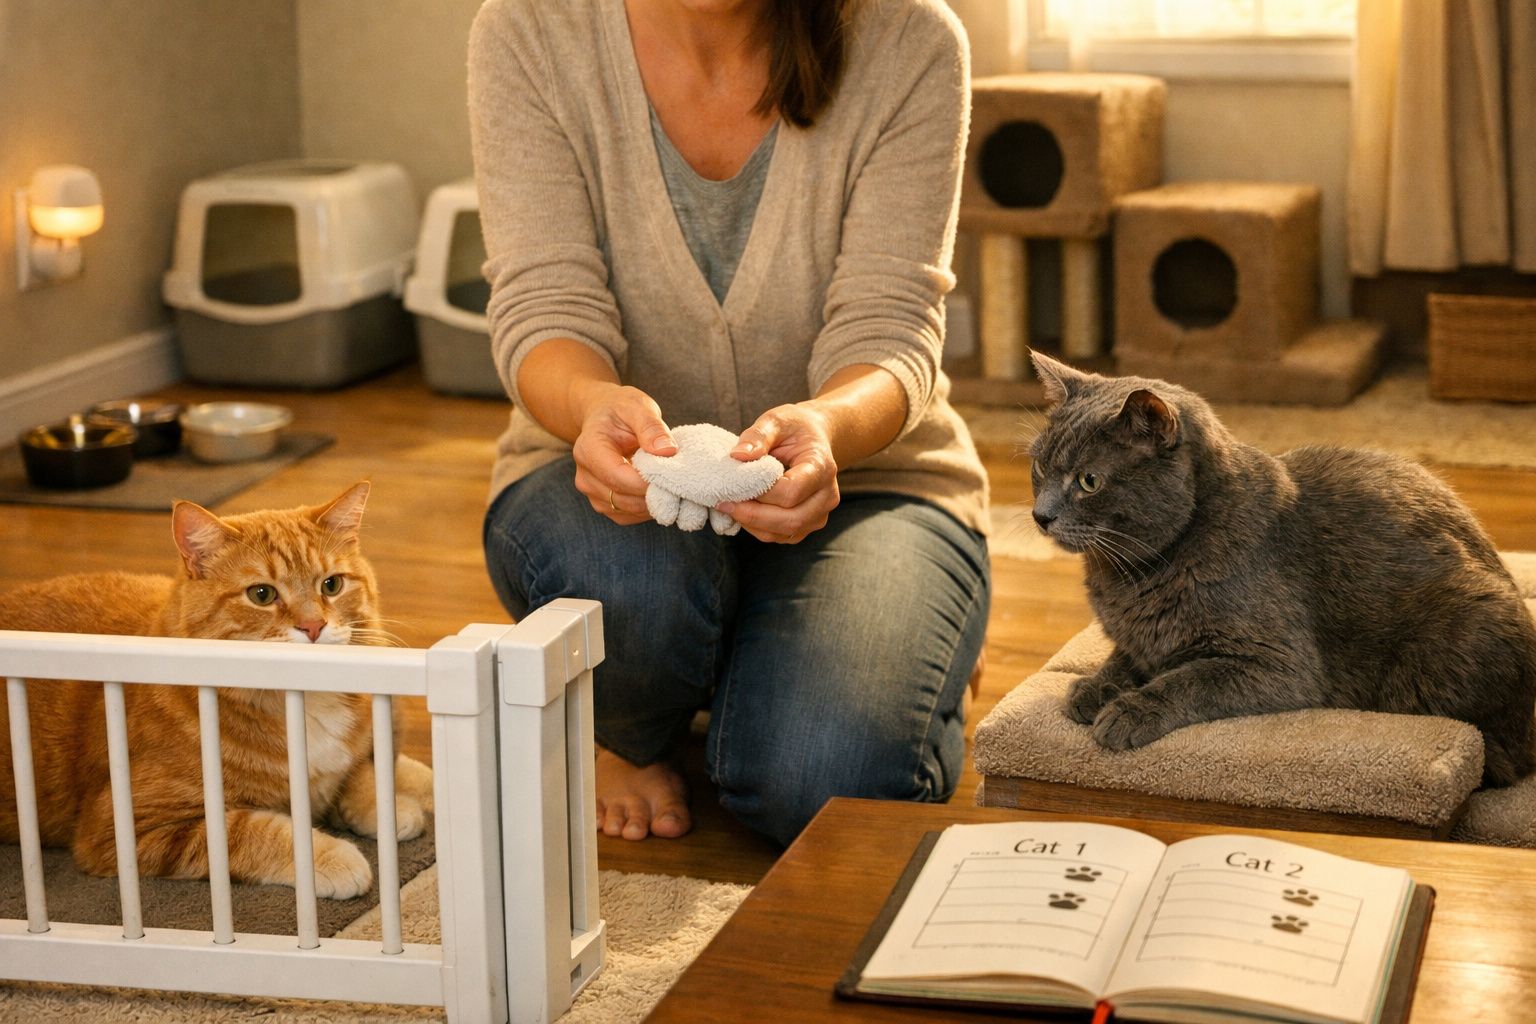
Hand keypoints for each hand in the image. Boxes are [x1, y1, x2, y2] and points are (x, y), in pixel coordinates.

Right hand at [571, 384, 676, 524]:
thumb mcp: (637, 407)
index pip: (617, 476)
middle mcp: (585, 475)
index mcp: (588, 449)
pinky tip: (660, 491)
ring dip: (653, 503)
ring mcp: (592, 493)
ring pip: (628, 511)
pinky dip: (648, 509)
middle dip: (654, 493)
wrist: (604, 418)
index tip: (673, 475)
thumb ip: (651, 427)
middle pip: (623, 498)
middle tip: (681, 481)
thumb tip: (667, 451)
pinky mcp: (604, 504)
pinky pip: (629, 516)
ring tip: (672, 483)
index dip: (647, 481)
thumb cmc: (621, 409)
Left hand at [718, 404, 839, 543]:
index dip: (761, 493)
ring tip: (729, 506)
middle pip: (791, 519)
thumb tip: (737, 456)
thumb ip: (757, 436)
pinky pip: (781, 536)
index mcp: (822, 467)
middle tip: (723, 503)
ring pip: (785, 532)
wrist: (814, 438)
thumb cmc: (795, 428)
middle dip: (752, 515)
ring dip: (753, 524)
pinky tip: (742, 511)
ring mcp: (820, 513)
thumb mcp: (776, 420)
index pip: (792, 491)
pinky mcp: (808, 524)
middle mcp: (827, 495)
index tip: (733, 485)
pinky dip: (758, 528)